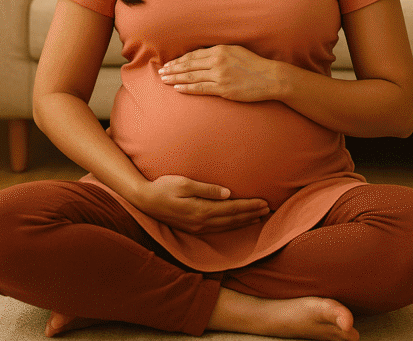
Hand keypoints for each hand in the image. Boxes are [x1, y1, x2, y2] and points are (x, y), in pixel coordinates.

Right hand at [135, 175, 269, 234]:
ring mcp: (196, 228)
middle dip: (251, 214)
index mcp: (201, 210)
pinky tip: (237, 223)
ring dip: (244, 222)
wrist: (144, 200)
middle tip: (268, 209)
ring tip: (258, 217)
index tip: (264, 202)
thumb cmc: (163, 187)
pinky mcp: (193, 228)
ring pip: (227, 226)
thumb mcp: (184, 183)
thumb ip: (207, 189)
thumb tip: (228, 194)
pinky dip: (231, 227)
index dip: (249, 206)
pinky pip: (218, 229)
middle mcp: (201, 222)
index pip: (232, 209)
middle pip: (232, 219)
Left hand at [159, 44, 281, 101]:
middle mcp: (218, 61)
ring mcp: (220, 76)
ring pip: (192, 76)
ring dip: (176, 78)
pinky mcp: (223, 89)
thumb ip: (219, 52)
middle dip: (173, 68)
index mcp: (221, 50)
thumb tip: (202, 56)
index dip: (179, 60)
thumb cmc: (254, 65)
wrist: (270, 78)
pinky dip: (187, 88)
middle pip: (189, 65)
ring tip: (164, 80)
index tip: (169, 63)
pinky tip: (177, 88)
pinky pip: (201, 88)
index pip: (194, 55)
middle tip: (161, 72)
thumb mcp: (236, 51)